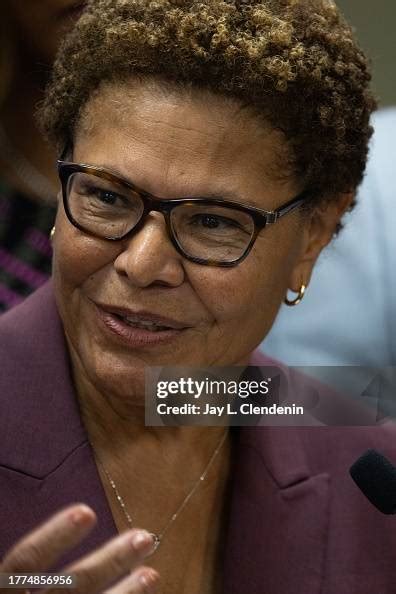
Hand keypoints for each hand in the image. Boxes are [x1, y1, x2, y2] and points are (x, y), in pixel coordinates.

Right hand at [0, 503, 158, 593]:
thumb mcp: (11, 589)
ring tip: (151, 574)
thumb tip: (77, 526)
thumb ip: (26, 576)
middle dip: (110, 561)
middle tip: (144, 538)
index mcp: (4, 593)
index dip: (56, 535)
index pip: (25, 561)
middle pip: (70, 587)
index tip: (87, 511)